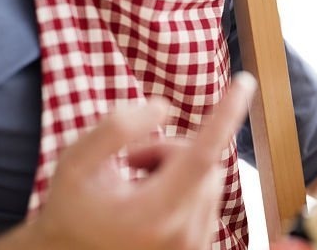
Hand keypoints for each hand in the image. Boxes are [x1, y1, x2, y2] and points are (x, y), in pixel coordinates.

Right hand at [25, 72, 255, 249]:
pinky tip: (151, 203)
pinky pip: (210, 199)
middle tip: (132, 161)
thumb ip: (116, 128)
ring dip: (178, 169)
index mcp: (152, 213)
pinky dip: (187, 189)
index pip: (202, 155)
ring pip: (209, 177)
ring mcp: (194, 246)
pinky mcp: (201, 248)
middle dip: (171, 150)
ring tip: (137, 186)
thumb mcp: (76, 163)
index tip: (245, 82)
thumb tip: (164, 106)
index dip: (225, 115)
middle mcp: (182, 235)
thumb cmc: (71, 209)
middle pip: (203, 161)